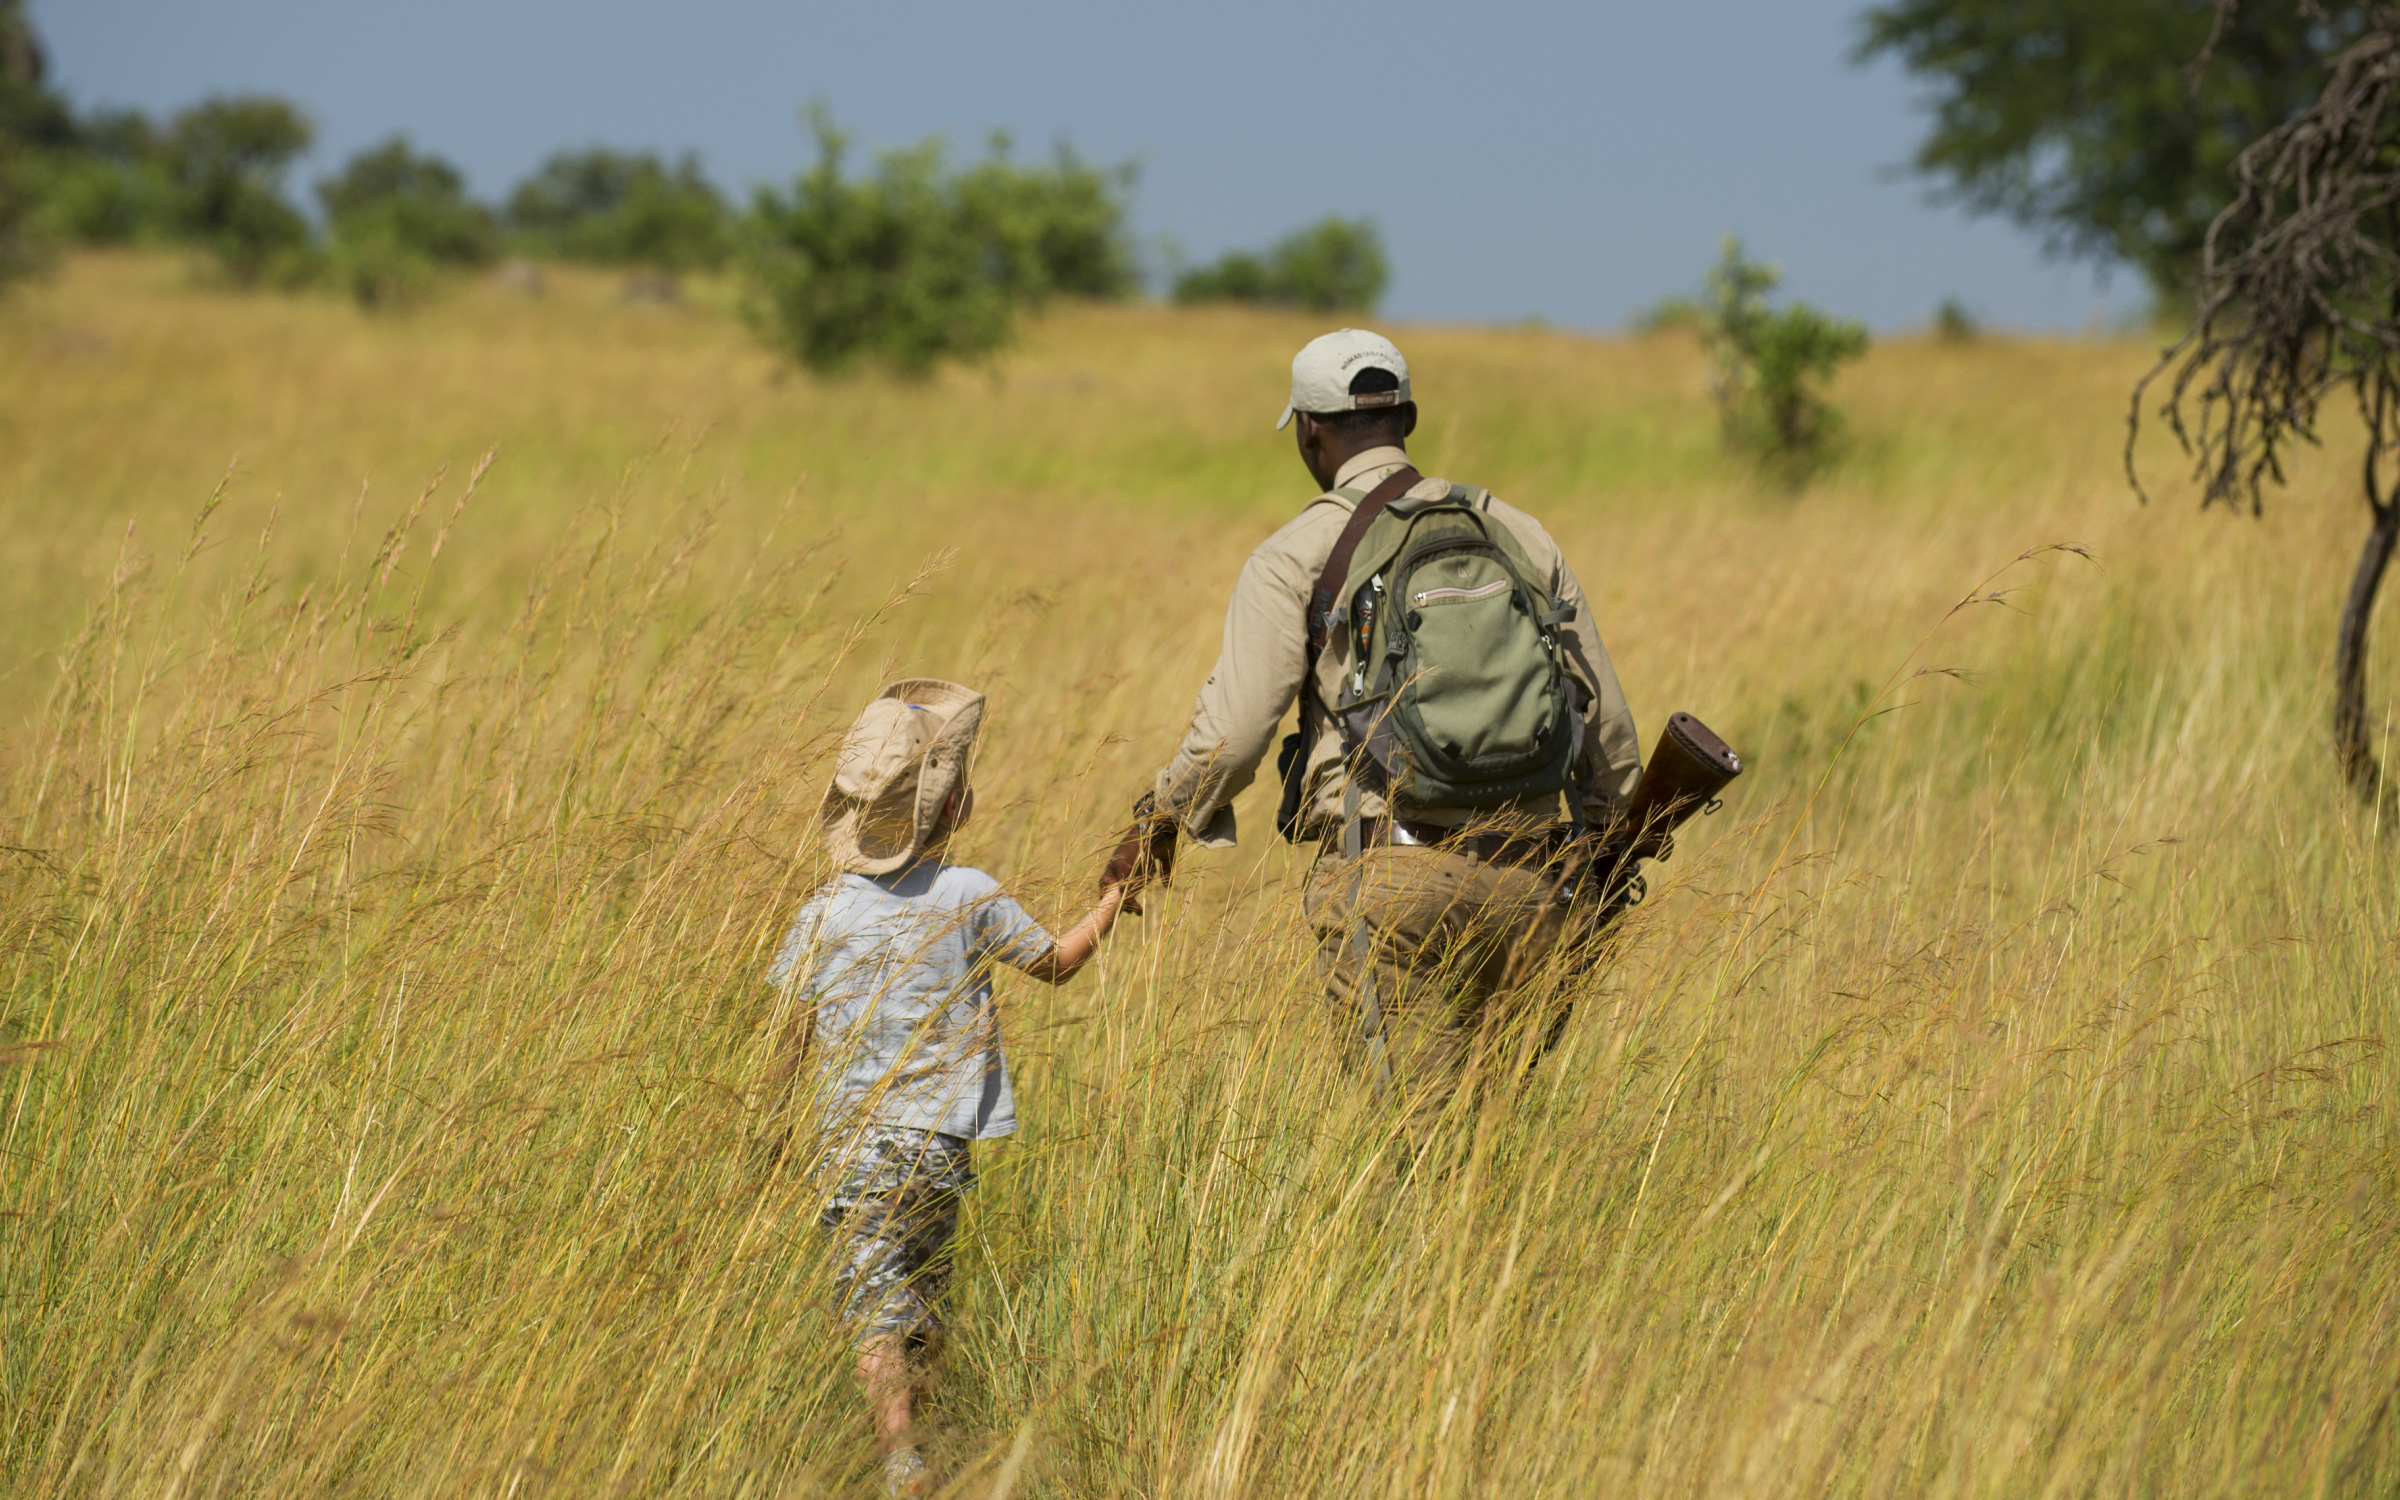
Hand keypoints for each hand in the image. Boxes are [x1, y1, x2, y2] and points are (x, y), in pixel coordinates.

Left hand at [1099, 792, 1177, 914]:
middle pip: (1107, 886)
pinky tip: (1135, 906)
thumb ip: (1165, 871)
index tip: (1131, 906)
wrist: (1162, 825)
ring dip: (1123, 902)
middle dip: (1118, 901)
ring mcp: (1118, 863)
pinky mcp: (1123, 864)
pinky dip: (1127, 898)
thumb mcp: (1165, 858)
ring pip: (1113, 888)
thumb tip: (1168, 885)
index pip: (1115, 880)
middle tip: (1133, 911)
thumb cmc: (1164, 838)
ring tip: (1134, 911)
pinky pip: (1121, 885)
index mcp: (1125, 860)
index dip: (1120, 894)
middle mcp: (1118, 862)